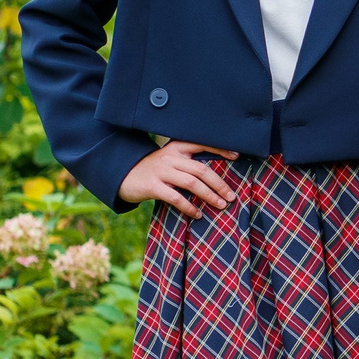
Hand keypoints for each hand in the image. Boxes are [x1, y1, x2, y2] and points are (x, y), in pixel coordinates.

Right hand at [119, 140, 233, 215]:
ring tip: (221, 205)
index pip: (202, 144)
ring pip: (192, 183)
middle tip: (231, 196)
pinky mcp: (152, 186)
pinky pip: (176, 197)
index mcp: (176, 147)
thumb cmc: (152, 169)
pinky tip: (197, 214)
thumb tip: (214, 176)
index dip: (220, 149)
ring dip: (209, 195)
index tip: (237, 155)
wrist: (121, 175)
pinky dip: (189, 207)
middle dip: (219, 184)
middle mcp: (170, 157)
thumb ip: (186, 163)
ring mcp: (161, 171)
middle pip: (201, 169)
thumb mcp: (168, 160)